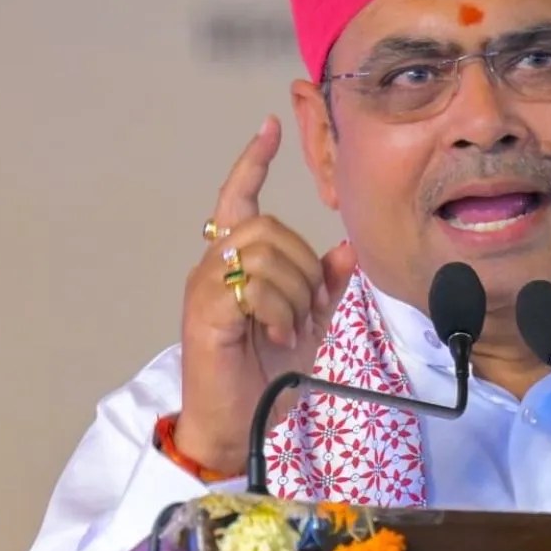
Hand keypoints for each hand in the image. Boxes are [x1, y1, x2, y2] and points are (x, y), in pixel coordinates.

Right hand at [174, 115, 356, 476]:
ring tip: (290, 327)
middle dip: (301, 265)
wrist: (237, 424)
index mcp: (236, 264)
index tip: (271, 127)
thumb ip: (325, 284)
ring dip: (292, 292)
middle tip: (306, 308)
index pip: (239, 199)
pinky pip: (252, 287)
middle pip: (267, 227)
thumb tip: (347, 246)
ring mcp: (205, 288)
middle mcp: (213, 267)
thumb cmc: (264, 373)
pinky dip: (277, 310)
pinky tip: (278, 335)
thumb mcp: (308, 323)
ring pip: (263, 253)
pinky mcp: (204, 312)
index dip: (254, 162)